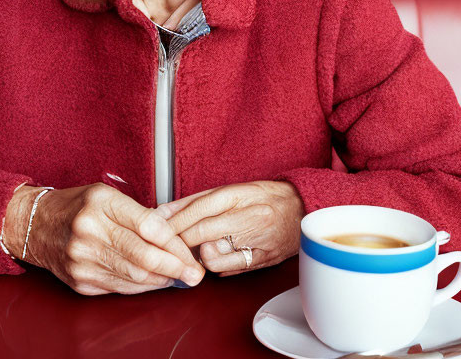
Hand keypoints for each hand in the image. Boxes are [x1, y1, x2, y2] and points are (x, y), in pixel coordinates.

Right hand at [3, 183, 204, 294]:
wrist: (35, 224)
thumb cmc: (76, 205)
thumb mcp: (106, 194)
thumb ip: (138, 213)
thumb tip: (174, 236)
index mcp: (100, 203)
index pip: (148, 226)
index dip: (175, 244)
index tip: (191, 253)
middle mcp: (89, 231)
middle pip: (143, 256)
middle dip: (175, 267)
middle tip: (194, 273)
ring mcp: (82, 259)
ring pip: (134, 276)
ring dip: (161, 280)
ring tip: (179, 277)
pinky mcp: (80, 281)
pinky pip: (119, 287)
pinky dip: (141, 286)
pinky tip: (154, 281)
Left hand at [155, 181, 303, 275]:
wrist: (301, 209)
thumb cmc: (264, 196)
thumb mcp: (230, 189)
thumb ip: (196, 200)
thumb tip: (165, 211)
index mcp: (239, 196)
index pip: (198, 210)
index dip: (175, 221)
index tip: (159, 227)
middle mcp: (248, 218)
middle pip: (202, 233)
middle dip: (180, 240)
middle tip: (169, 241)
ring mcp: (257, 242)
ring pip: (212, 257)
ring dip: (198, 255)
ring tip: (197, 249)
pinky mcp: (262, 261)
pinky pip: (228, 269)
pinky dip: (215, 265)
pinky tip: (215, 256)